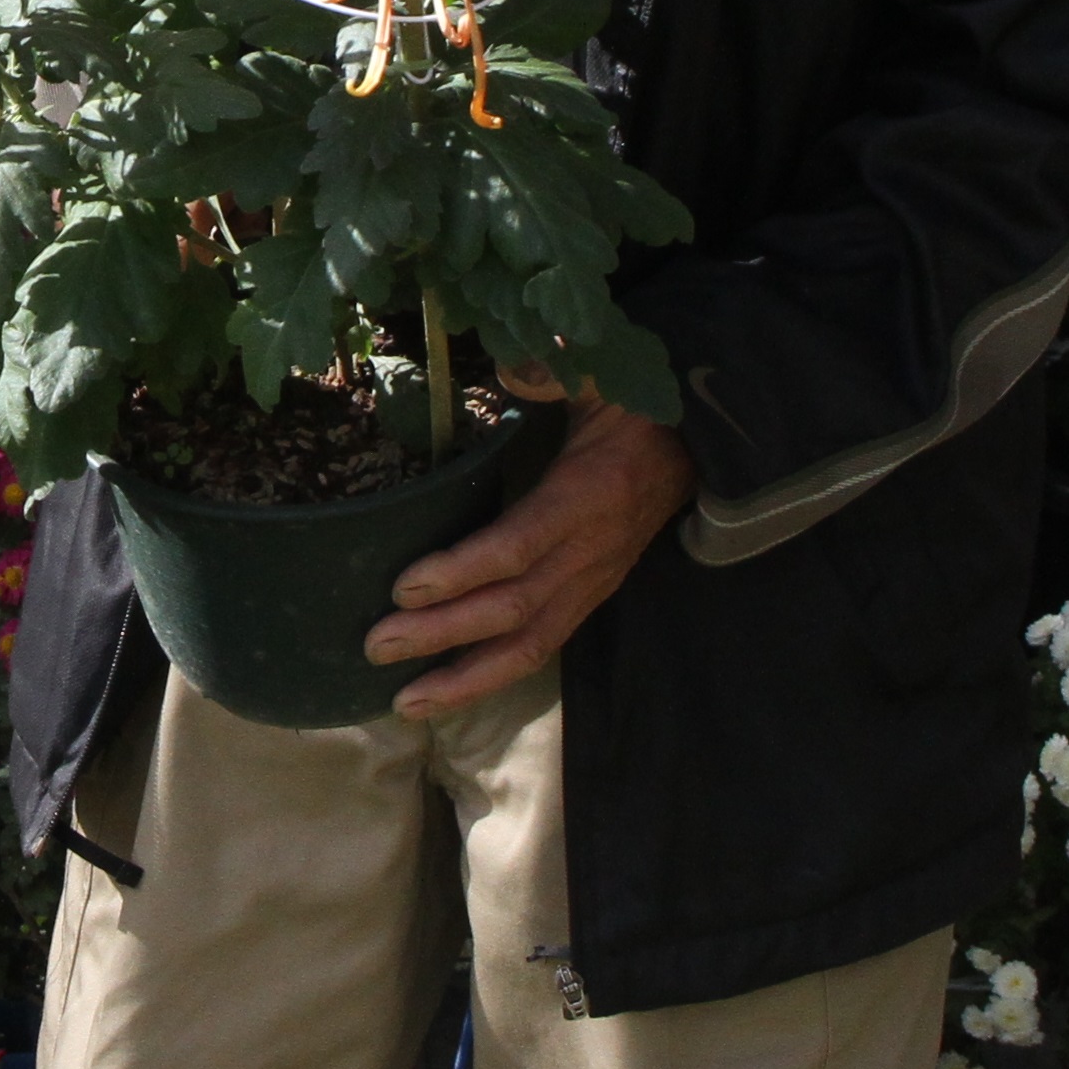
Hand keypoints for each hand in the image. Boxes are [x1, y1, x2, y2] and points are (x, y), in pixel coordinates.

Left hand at [363, 393, 694, 715]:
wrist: (693, 450)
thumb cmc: (631, 411)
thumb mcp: (601, 376)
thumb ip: (555, 368)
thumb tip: (511, 366)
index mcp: (587, 496)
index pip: (519, 545)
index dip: (462, 571)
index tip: (404, 585)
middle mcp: (590, 552)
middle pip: (512, 608)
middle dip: (442, 633)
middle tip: (376, 644)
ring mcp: (591, 584)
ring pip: (529, 647)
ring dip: (464, 678)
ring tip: (404, 701)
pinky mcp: (588, 600)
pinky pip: (540, 649)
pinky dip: (491, 675)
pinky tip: (445, 691)